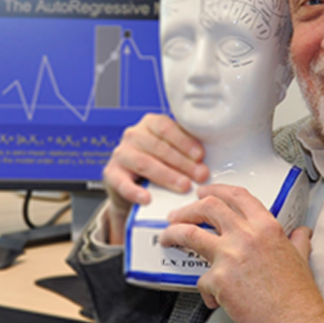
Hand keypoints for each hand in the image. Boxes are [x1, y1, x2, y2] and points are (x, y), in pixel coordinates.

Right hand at [100, 114, 208, 243]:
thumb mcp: (172, 152)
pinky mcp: (111, 174)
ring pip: (144, 163)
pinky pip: (123, 183)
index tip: (200, 155)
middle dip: (182, 163)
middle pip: (158, 147)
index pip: (167, 127)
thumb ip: (187, 151)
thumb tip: (212, 161)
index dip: (184, 141)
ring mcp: (121, 154)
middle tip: (200, 175)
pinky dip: (135, 192)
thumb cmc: (157, 165)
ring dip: (167, 176)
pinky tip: (147, 198)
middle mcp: (133, 135)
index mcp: (150, 124)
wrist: (130, 186)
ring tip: (183, 186)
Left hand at [160, 184, 323, 322]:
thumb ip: (297, 240)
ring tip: (169, 238)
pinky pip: (201, 280)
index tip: (205, 192)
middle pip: (208, 207)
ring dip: (174, 233)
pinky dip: (206, 290)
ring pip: (190, 233)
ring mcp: (229, 255)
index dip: (216, 190)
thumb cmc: (298, 297)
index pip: (236, 196)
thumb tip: (299, 233)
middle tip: (179, 215)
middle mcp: (246, 235)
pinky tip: (215, 298)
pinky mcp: (218, 279)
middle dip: (188, 209)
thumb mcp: (301, 258)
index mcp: (266, 226)